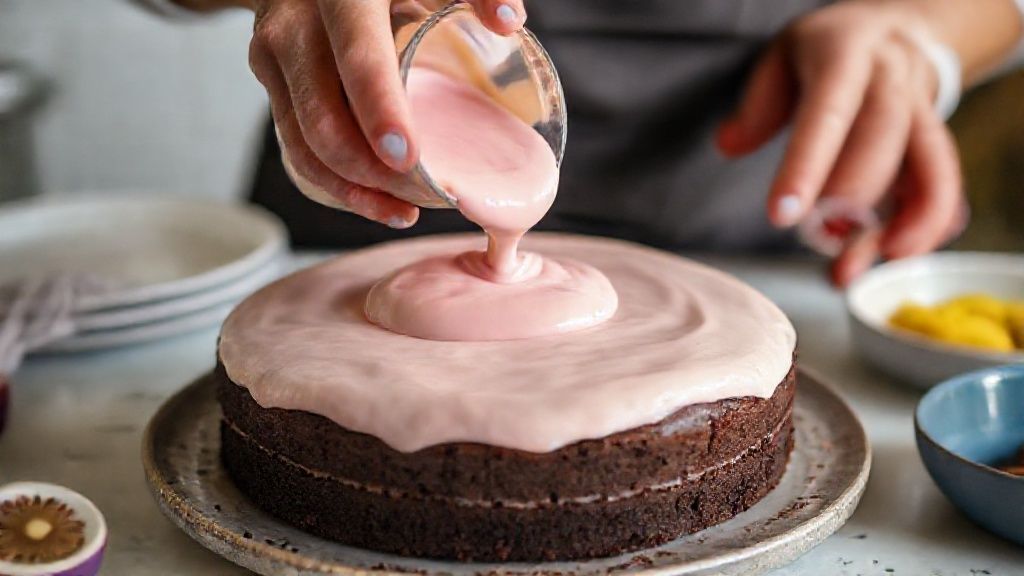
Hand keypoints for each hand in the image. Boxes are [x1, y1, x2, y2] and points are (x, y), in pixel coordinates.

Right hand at [246, 0, 525, 226]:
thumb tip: (509, 23)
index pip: (358, 61)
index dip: (380, 112)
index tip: (409, 159)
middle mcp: (298, 26)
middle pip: (322, 121)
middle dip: (371, 173)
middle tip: (424, 196)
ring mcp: (276, 57)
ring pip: (304, 146)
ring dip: (354, 189)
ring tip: (405, 211)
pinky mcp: (272, 81)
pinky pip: (296, 146)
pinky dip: (336, 183)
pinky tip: (376, 201)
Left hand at [717, 0, 967, 286]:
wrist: (892, 27)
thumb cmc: (826, 54)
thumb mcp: (781, 58)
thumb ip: (757, 106)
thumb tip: (728, 144)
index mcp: (846, 56)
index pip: (828, 111)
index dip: (807, 165)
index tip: (783, 215)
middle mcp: (892, 79)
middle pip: (885, 134)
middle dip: (855, 194)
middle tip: (822, 238)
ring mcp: (923, 110)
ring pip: (929, 164)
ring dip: (904, 222)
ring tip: (862, 265)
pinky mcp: (936, 142)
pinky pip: (944, 185)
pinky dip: (929, 225)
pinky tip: (896, 254)